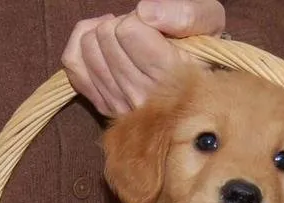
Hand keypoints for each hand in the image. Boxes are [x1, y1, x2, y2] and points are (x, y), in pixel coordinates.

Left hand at [61, 0, 224, 116]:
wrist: (198, 90)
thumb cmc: (202, 52)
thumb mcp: (209, 23)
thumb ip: (185, 13)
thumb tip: (144, 13)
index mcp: (170, 77)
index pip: (129, 30)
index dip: (140, 19)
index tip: (155, 30)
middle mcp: (143, 98)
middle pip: (106, 37)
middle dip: (121, 25)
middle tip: (141, 35)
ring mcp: (121, 106)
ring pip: (88, 48)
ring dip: (103, 34)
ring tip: (125, 41)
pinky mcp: (104, 107)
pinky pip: (74, 67)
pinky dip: (81, 46)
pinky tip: (101, 45)